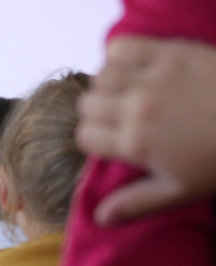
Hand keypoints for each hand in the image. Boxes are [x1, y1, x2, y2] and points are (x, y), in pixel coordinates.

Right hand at [77, 37, 215, 223]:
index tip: (110, 141)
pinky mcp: (169, 53)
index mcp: (138, 144)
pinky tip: (132, 67)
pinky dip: (117, 55)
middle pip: (87, 105)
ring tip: (124, 91)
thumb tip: (100, 218)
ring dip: (107, 85)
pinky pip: (121, 47)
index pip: (85, 137)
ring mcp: (152, 78)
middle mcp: (137, 109)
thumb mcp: (181, 190)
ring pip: (100, 76)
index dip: (94, 141)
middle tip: (118, 117)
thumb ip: (137, 203)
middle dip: (97, 113)